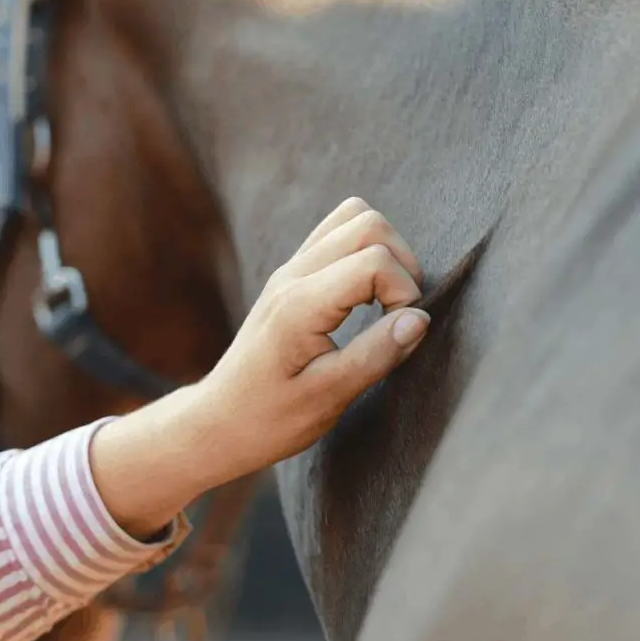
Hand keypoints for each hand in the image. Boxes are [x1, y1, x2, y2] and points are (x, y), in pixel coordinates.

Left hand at [196, 197, 429, 482]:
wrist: (219, 423)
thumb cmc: (269, 419)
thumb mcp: (328, 398)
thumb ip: (376, 354)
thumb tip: (420, 318)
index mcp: (301, 304)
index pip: (374, 261)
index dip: (404, 292)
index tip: (402, 333)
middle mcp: (293, 275)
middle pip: (368, 224)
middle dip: (401, 263)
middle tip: (402, 312)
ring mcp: (290, 270)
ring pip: (353, 217)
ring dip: (384, 251)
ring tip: (387, 301)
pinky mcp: (291, 275)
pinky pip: (336, 233)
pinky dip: (363, 251)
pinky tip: (365, 295)